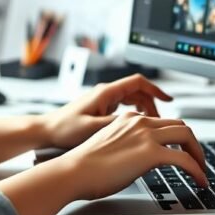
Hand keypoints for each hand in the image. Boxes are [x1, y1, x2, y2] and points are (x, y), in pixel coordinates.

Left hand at [41, 74, 172, 148]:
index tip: (168, 99)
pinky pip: (124, 108)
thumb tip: (137, 122)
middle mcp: (105, 94)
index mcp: (106, 93)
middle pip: (138, 92)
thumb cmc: (64, 129)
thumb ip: (116, 123)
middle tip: (161, 122)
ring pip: (132, 100)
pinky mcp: (100, 109)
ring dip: (144, 111)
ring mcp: (103, 101)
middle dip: (153, 104)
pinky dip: (134, 115)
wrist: (46, 131)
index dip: (155, 89)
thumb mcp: (93, 128)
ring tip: (151, 127)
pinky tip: (136, 129)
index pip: (138, 83)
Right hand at [55, 112, 208, 200]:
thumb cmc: (84, 166)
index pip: (162, 122)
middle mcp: (140, 123)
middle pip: (180, 125)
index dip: (176, 137)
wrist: (74, 171)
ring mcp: (146, 136)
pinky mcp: (151, 153)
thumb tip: (137, 160)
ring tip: (201, 171)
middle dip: (192, 143)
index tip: (182, 150)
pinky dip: (197, 170)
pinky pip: (185, 159)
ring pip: (187, 136)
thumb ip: (127, 146)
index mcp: (129, 120)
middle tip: (196, 160)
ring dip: (198, 154)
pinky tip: (199, 181)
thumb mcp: (110, 147)